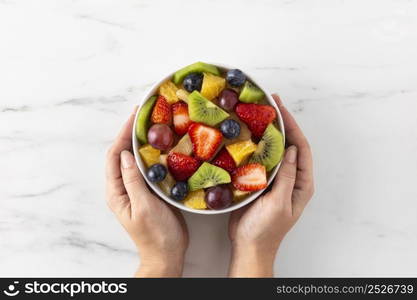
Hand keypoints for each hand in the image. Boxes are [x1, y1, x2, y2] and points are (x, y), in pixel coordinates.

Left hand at [105, 107, 187, 276]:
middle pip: (122, 154)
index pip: (114, 156)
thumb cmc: (155, 234)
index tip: (133, 116)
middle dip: (129, 132)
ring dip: (140, 140)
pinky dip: (152, 153)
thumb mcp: (144, 207)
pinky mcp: (148, 190)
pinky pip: (147, 167)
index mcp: (116, 191)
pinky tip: (161, 145)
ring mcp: (135, 188)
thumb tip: (126, 155)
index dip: (122, 134)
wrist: (167, 253)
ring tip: (151, 123)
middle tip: (142, 113)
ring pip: (134, 158)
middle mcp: (122, 187)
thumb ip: (133, 181)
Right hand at [228, 94, 313, 276]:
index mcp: (301, 184)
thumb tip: (292, 149)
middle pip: (290, 144)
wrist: (249, 246)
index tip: (281, 108)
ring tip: (260, 112)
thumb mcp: (278, 204)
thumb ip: (287, 178)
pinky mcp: (261, 181)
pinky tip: (247, 134)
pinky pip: (261, 158)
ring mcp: (276, 179)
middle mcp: (291, 178)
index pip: (301, 148)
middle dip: (282, 123)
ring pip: (275, 149)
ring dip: (269, 131)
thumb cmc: (266, 230)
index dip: (292, 126)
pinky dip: (256, 145)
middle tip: (270, 102)